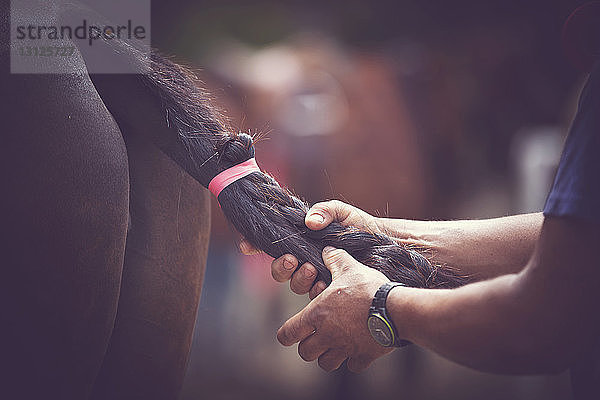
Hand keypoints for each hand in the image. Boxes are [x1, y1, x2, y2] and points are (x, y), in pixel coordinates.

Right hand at [239, 200, 381, 297]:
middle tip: (292, 259)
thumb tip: (310, 222)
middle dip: (280, 266)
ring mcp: (316, 277)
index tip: (246, 245)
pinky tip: (325, 284)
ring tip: (312, 268)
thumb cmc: (360, 227)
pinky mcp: (329, 291)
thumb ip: (324, 211)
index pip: (271, 244)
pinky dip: (317, 290)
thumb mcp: (340, 212)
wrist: (383, 246)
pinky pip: (315, 296)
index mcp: (301, 240)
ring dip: (299, 278)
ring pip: (295, 284)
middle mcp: (304, 259)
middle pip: (279, 270)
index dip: (254, 245)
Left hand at [276, 246, 393, 371]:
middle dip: (309, 346)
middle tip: (318, 336)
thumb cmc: (369, 288)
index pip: (287, 334)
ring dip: (328, 356)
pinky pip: (352, 366)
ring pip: (326, 364)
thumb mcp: (349, 268)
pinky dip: (353, 360)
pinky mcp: (363, 357)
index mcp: (317, 314)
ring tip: (336, 343)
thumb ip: (335, 259)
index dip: (287, 334)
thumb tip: (326, 250)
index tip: (292, 332)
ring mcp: (345, 348)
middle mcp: (327, 335)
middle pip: (305, 353)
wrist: (396, 309)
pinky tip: (358, 348)